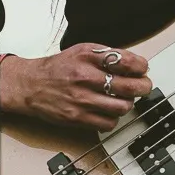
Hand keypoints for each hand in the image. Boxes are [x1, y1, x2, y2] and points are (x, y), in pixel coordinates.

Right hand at [0, 43, 151, 130]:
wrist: (30, 85)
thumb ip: (107, 55)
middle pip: (128, 87)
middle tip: (144, 86)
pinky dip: (113, 118)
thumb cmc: (58, 67)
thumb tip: (134, 63)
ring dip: (128, 103)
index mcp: (88, 57)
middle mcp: (85, 78)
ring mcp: (81, 100)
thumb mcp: (83, 50)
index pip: (126, 61)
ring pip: (121, 107)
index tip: (143, 68)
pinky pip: (107, 124)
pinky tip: (109, 111)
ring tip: (124, 98)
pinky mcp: (77, 118)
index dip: (141, 66)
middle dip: (143, 87)